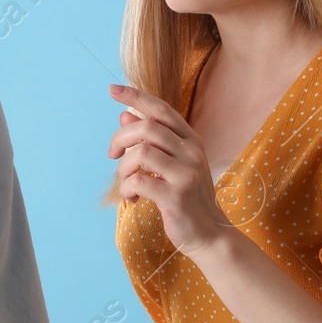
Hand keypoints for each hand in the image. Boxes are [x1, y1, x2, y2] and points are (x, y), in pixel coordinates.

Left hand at [107, 83, 230, 257]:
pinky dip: (128, 188)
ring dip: (123, 167)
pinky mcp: (176, 197)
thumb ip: (150, 140)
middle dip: (120, 138)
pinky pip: (139, 181)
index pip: (161, 109)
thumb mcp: (171, 163)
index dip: (135, 96)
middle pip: (147, 128)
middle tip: (112, 154)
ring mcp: (186, 174)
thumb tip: (124, 116)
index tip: (112, 89)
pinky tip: (133, 198)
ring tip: (127, 181)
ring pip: (141, 153)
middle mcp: (192, 151)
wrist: (209, 233)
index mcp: (191, 139)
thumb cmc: (186, 195)